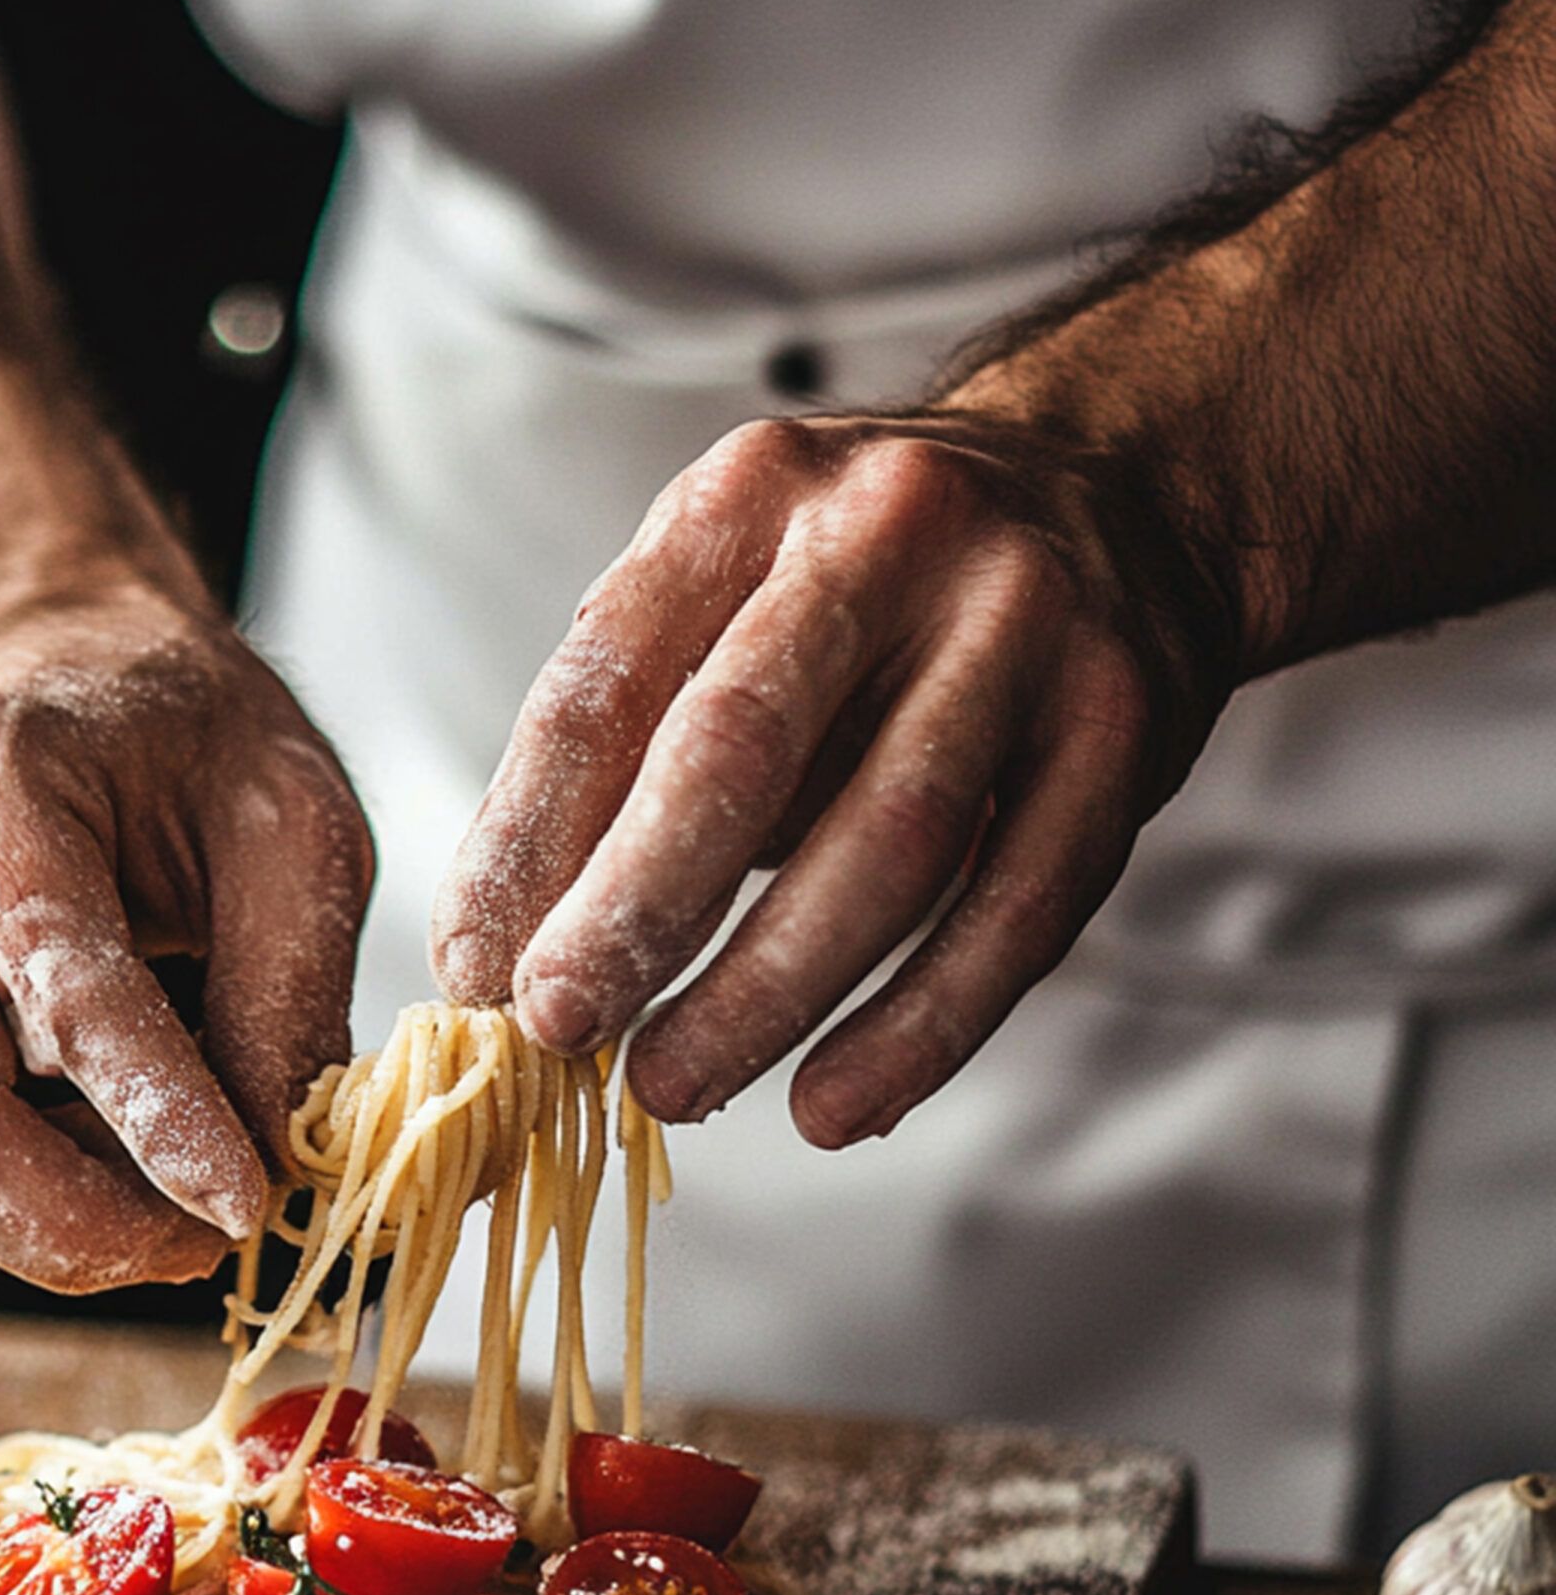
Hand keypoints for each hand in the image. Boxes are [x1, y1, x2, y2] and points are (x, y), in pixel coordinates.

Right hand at [0, 594, 371, 1290]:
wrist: (55, 659)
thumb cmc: (179, 730)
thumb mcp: (292, 824)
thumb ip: (288, 994)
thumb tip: (280, 1165)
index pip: (64, 982)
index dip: (155, 1115)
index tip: (239, 1207)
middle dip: (71, 1221)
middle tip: (195, 1251)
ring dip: (41, 1215)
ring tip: (162, 1205)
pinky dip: (0, 1182)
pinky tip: (89, 1170)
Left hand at [430, 414, 1235, 1143]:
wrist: (1115, 486)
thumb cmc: (857, 588)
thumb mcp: (720, 598)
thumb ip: (617, 745)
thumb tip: (497, 944)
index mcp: (746, 499)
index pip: (605, 681)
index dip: (525, 839)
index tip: (471, 969)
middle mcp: (888, 536)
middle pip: (740, 748)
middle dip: (634, 909)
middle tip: (558, 1027)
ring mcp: (1024, 627)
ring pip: (888, 842)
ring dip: (764, 993)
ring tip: (670, 1089)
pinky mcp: (1123, 730)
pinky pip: (1017, 910)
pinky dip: (917, 1028)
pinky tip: (830, 1107)